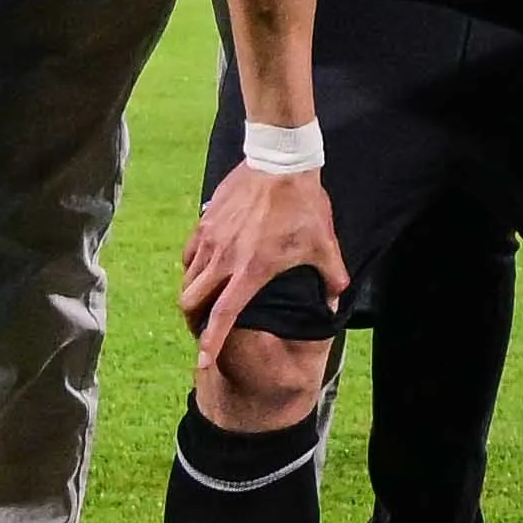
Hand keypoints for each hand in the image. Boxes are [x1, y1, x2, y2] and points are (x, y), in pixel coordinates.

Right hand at [177, 160, 348, 373]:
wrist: (280, 160)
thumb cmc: (303, 204)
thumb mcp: (324, 243)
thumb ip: (331, 277)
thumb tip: (335, 302)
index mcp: (252, 271)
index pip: (223, 316)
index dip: (210, 343)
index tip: (201, 362)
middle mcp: (224, 259)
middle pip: (191, 303)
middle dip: (194, 322)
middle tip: (203, 328)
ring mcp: (210, 240)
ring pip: (186, 280)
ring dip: (192, 297)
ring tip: (203, 304)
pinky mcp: (204, 223)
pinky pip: (188, 256)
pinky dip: (192, 269)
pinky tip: (204, 270)